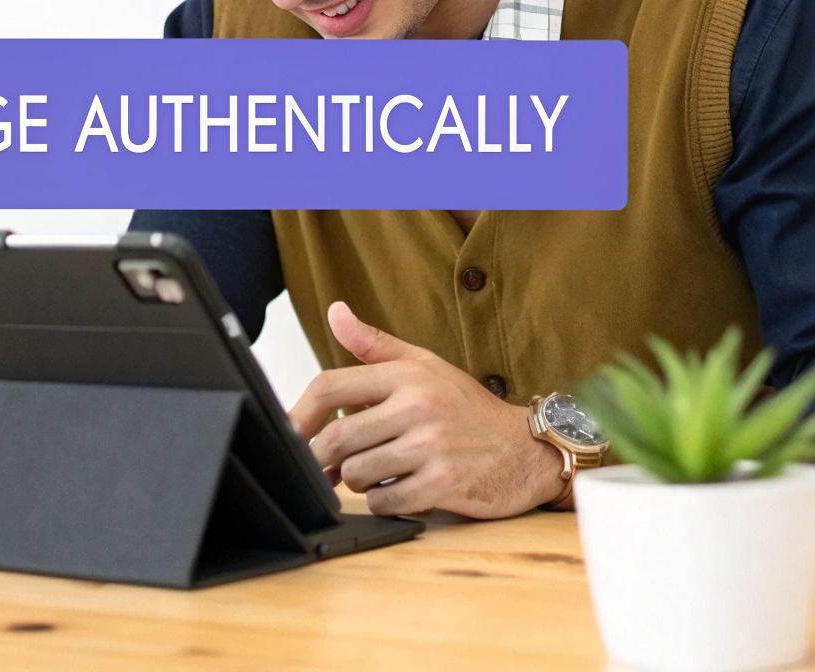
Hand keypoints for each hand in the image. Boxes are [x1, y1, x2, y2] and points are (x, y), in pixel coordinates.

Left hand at [287, 301, 562, 518]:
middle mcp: (418, 406)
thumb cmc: (468, 409)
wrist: (525, 450)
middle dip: (325, 458)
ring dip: (358, 480)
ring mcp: (432, 446)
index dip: (298, 414)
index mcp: (407, 375)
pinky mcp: (443, 484)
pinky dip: (383, 502)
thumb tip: (335, 312)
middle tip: (330, 466)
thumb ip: (375, 344)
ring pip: (356, 473)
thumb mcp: (425, 366)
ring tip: (380, 471)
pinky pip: (384, 501)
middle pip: (335, 438)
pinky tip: (400, 489)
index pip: (329, 387)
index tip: (289, 434)